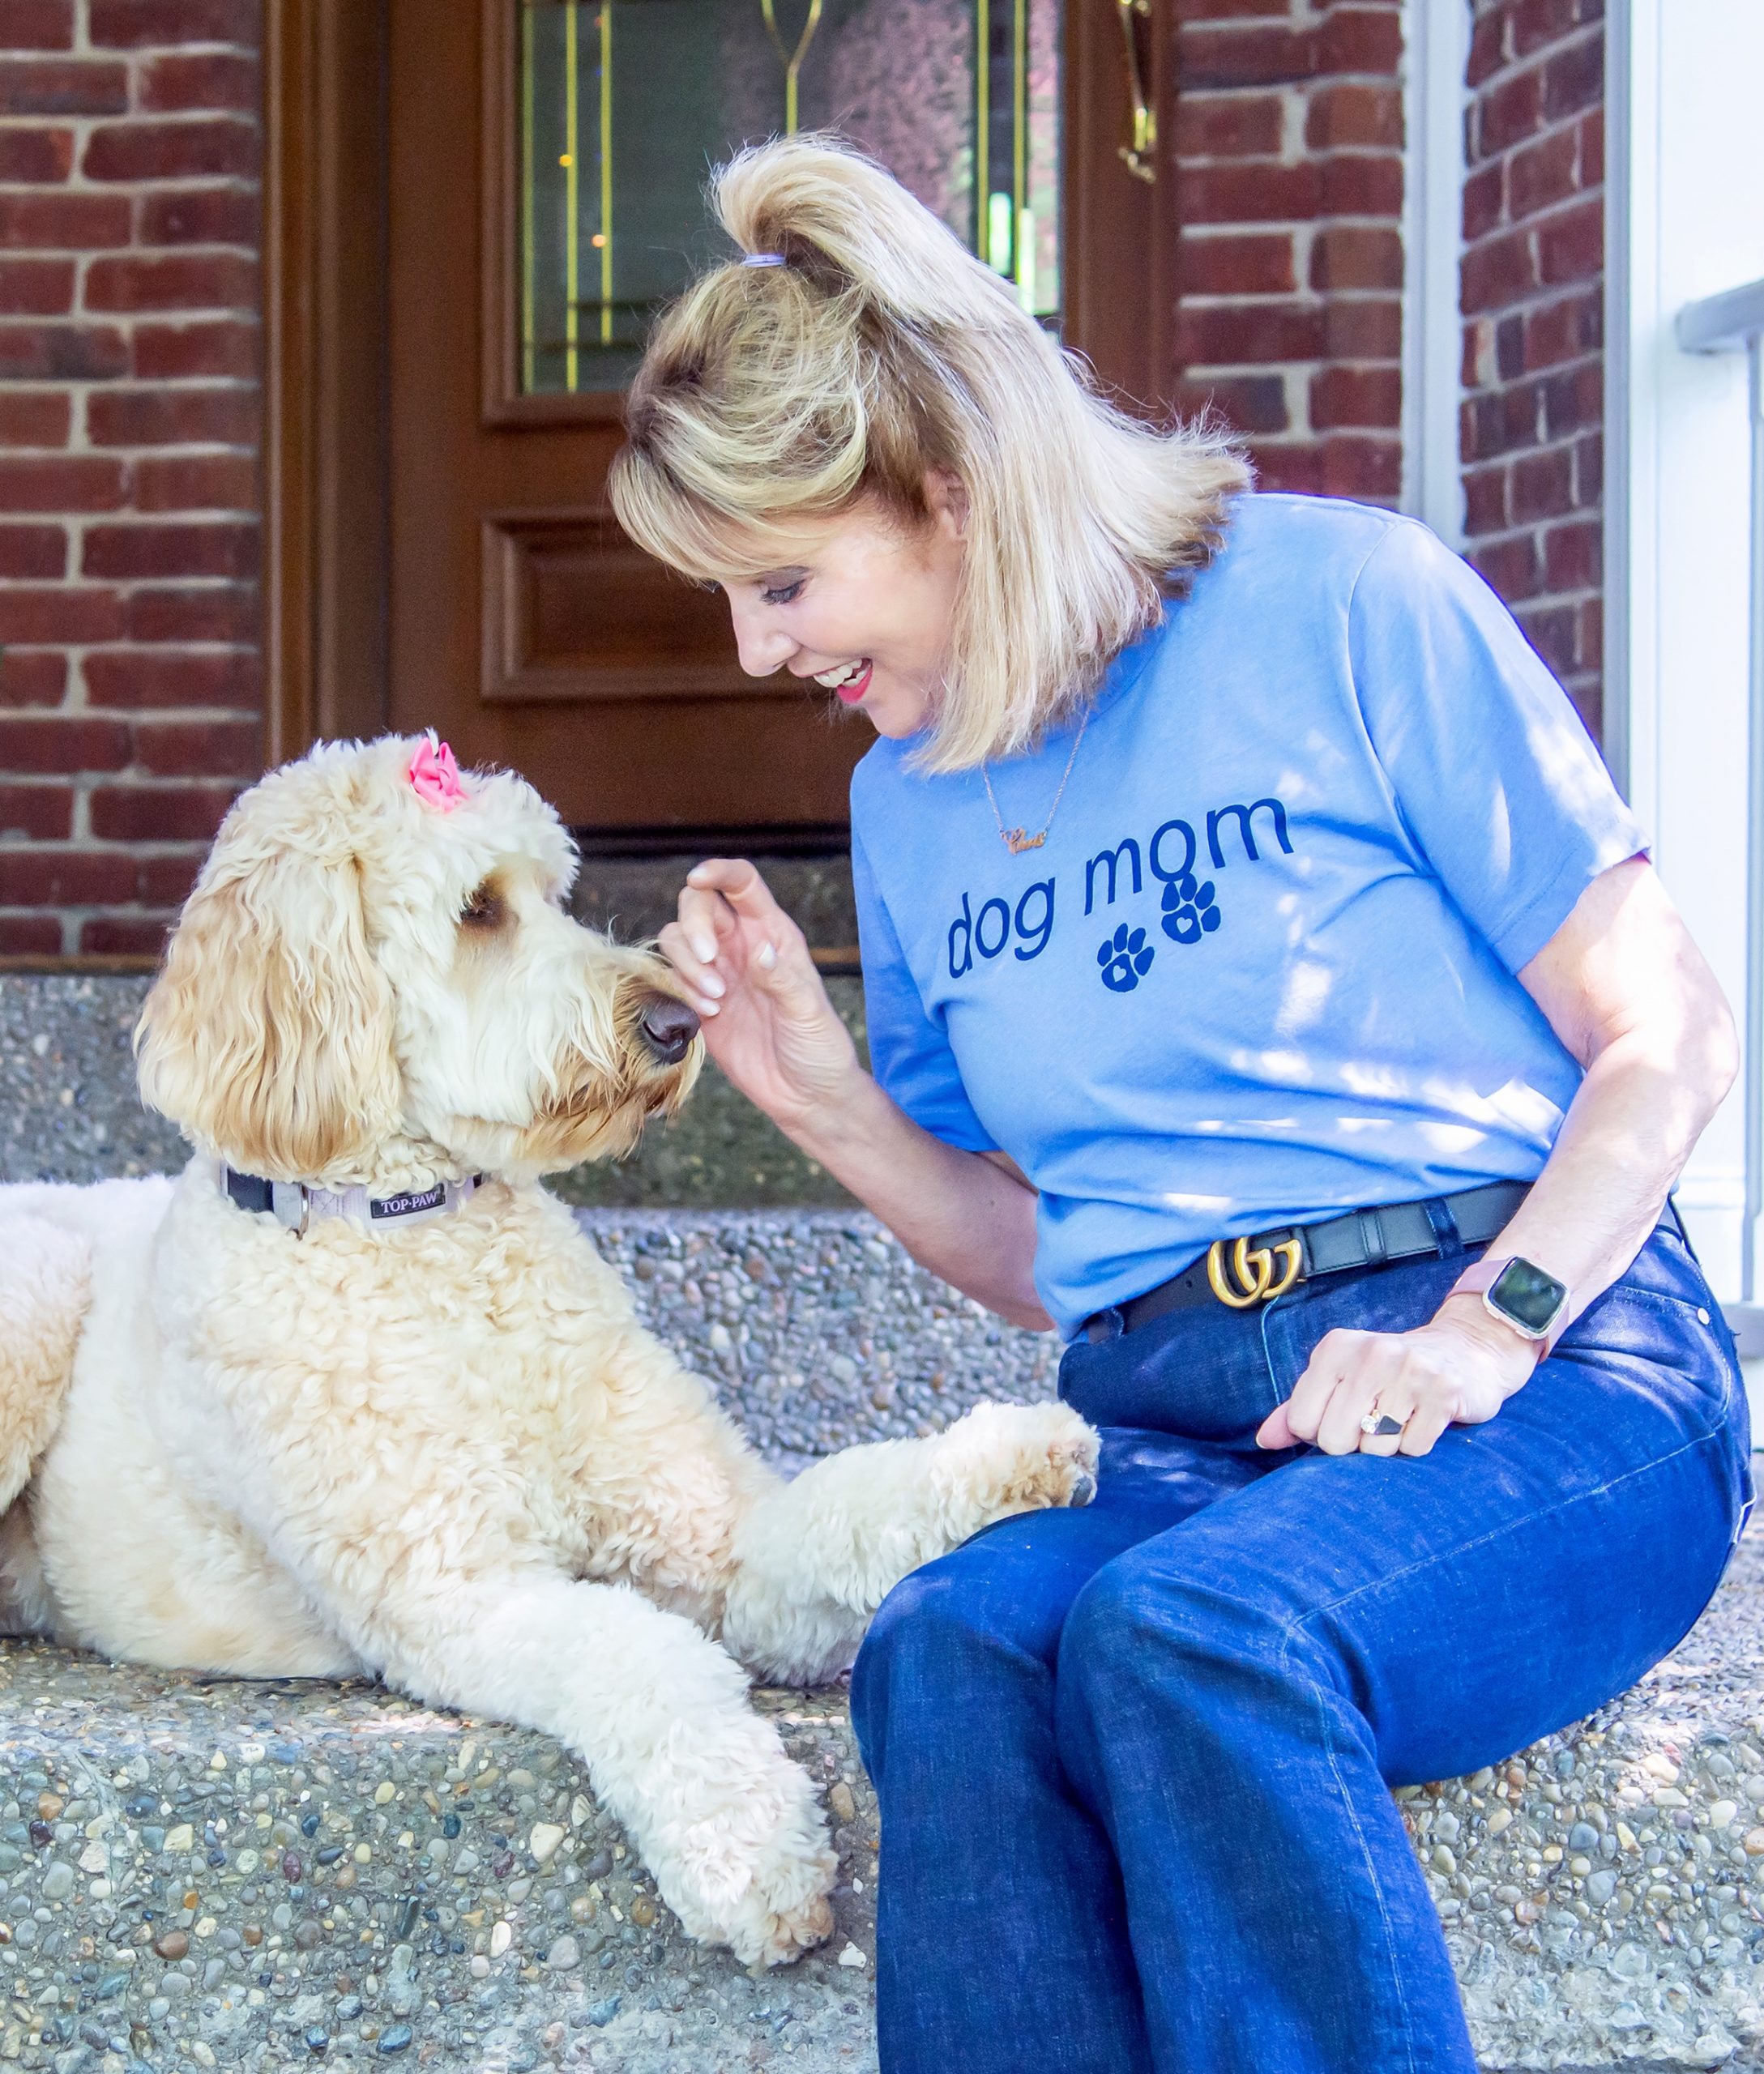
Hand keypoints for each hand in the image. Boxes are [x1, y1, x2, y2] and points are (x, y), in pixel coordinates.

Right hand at [658, 859, 862, 1134]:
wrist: (806, 1096)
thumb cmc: (819, 1049)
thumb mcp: (808, 1013)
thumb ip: (783, 980)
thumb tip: (759, 950)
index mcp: (773, 935)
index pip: (742, 884)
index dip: (718, 872)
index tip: (697, 878)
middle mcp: (742, 946)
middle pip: (698, 905)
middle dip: (693, 925)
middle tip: (710, 962)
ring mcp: (718, 973)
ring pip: (677, 940)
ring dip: (686, 964)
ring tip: (716, 1001)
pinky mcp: (699, 1003)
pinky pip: (672, 978)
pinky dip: (680, 989)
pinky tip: (708, 1015)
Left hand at [1254, 1296, 1540, 1457]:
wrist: (1465, 1351)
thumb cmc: (1388, 1373)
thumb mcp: (1339, 1378)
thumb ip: (1298, 1409)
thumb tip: (1263, 1440)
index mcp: (1336, 1348)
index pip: (1302, 1422)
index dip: (1319, 1432)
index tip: (1342, 1416)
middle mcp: (1372, 1353)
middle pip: (1335, 1439)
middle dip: (1352, 1443)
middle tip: (1373, 1420)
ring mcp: (1411, 1371)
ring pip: (1376, 1449)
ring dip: (1388, 1445)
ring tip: (1401, 1416)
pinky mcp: (1445, 1393)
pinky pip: (1414, 1448)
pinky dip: (1417, 1444)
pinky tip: (1423, 1419)